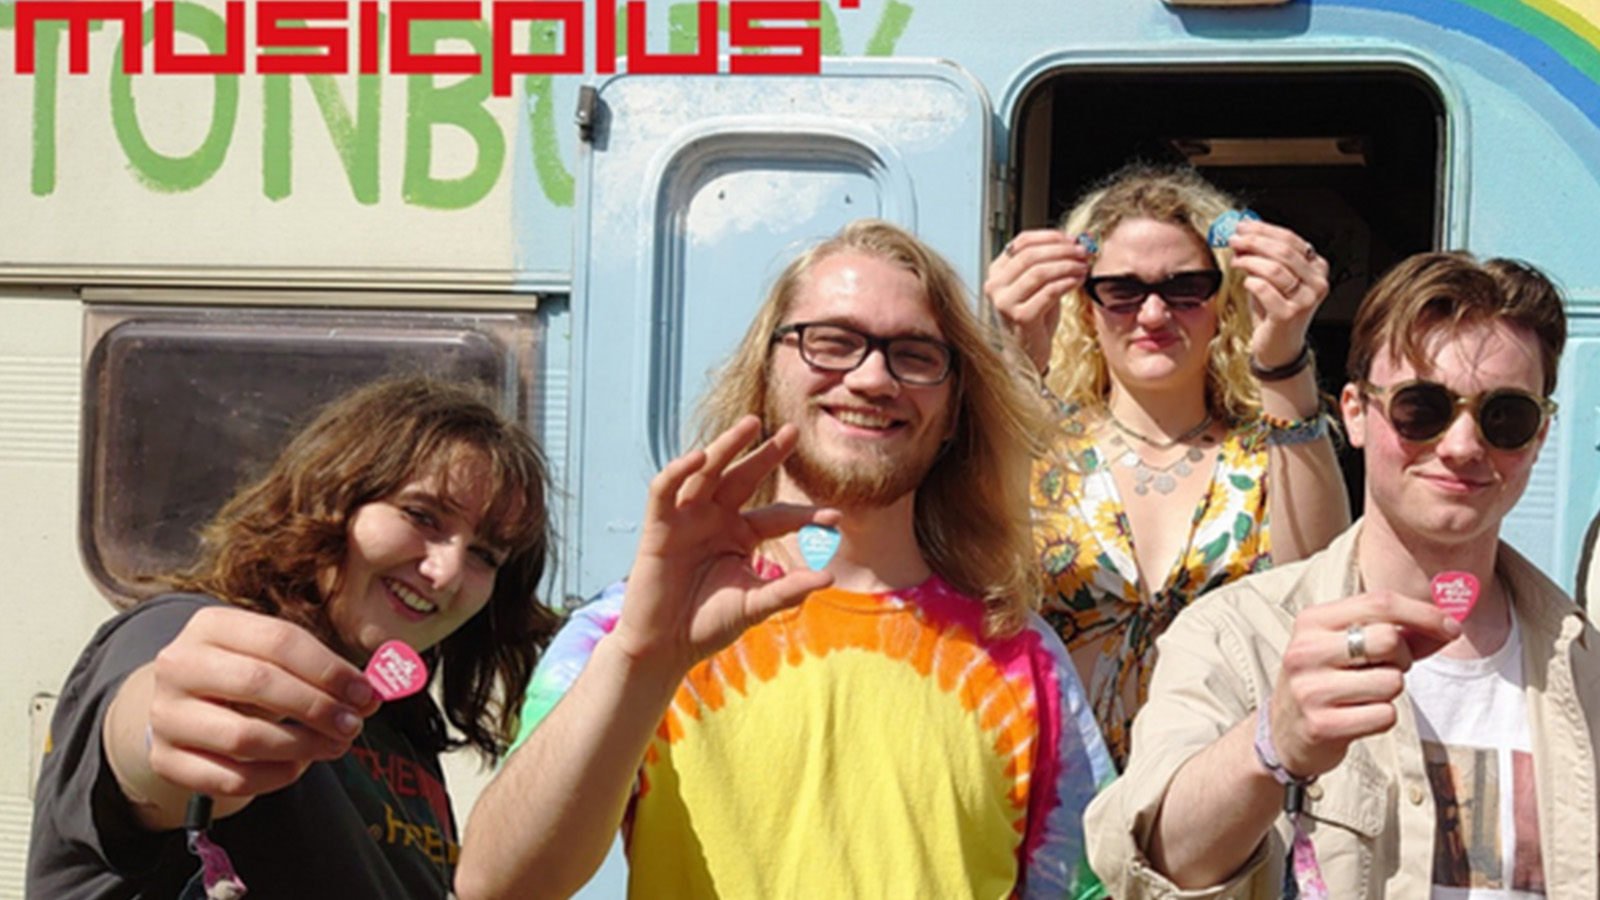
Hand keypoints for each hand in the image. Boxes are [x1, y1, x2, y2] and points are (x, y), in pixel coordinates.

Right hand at [146, 607, 381, 798]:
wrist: (184, 705)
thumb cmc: (246, 676)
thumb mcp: (276, 659)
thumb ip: (321, 672)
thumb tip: (371, 697)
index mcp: (211, 625)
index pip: (280, 641)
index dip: (329, 670)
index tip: (366, 694)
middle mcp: (179, 665)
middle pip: (259, 684)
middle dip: (318, 707)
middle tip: (353, 725)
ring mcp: (166, 714)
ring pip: (244, 737)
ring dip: (302, 746)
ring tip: (334, 746)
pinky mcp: (165, 759)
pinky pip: (230, 778)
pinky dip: (275, 776)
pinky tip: (299, 765)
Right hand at [609, 416, 838, 678]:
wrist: (664, 647)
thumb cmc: (707, 624)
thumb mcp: (754, 605)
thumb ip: (787, 590)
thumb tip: (829, 576)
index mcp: (741, 534)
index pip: (778, 516)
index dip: (805, 516)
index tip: (835, 518)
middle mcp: (715, 519)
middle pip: (743, 477)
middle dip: (766, 453)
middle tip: (792, 431)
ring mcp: (686, 519)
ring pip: (707, 473)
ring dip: (726, 446)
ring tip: (751, 425)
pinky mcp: (658, 527)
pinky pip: (665, 490)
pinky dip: (678, 471)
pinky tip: (698, 457)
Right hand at [983, 229, 1090, 372]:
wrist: (1028, 354)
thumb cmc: (1035, 318)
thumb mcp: (1038, 285)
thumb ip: (1048, 263)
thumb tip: (1074, 243)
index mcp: (997, 272)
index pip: (1021, 242)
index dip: (1049, 236)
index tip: (1071, 239)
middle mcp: (995, 285)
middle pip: (1031, 255)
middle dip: (1061, 250)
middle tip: (1082, 251)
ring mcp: (1005, 302)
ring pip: (1039, 271)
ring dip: (1066, 265)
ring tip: (1082, 266)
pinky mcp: (1020, 317)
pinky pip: (1048, 292)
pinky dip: (1067, 283)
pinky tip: (1078, 281)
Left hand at [1227, 220, 1329, 367]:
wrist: (1278, 347)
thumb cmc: (1273, 310)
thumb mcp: (1270, 279)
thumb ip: (1262, 256)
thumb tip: (1243, 232)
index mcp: (1317, 268)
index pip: (1291, 239)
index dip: (1263, 229)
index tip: (1242, 226)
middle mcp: (1317, 283)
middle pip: (1283, 251)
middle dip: (1254, 241)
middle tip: (1234, 239)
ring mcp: (1306, 300)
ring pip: (1275, 268)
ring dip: (1250, 260)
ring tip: (1236, 260)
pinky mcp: (1289, 315)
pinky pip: (1265, 289)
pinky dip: (1251, 281)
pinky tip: (1246, 281)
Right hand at [1268, 590, 1459, 778]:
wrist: (1285, 732)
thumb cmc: (1329, 680)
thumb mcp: (1349, 647)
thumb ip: (1398, 633)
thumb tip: (1449, 627)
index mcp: (1312, 621)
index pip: (1379, 602)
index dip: (1423, 613)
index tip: (1451, 627)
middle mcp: (1305, 650)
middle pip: (1390, 640)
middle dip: (1403, 658)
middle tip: (1386, 669)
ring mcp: (1310, 689)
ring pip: (1392, 681)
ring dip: (1391, 691)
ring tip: (1365, 695)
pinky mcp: (1321, 725)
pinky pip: (1385, 715)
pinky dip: (1382, 718)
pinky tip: (1358, 717)